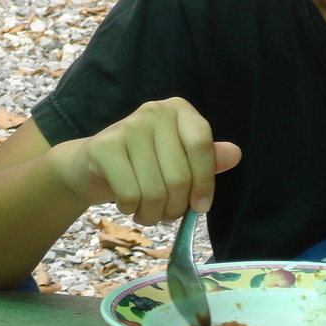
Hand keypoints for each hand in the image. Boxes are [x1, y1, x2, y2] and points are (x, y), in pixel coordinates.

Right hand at [49, 97, 241, 224]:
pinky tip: (127, 203)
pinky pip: (131, 195)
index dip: (205, 181)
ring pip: (155, 191)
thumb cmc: (143, 165)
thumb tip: (235, 154)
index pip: (201, 144)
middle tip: (167, 213)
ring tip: (147, 211)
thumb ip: (206, 159)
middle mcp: (154, 111)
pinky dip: (132, 210)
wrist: (90, 166)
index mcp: (178, 110)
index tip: (201, 206)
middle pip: (180, 175)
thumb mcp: (178, 160)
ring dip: (153, 214)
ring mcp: (127, 126)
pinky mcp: (105, 147)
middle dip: (175, 208)